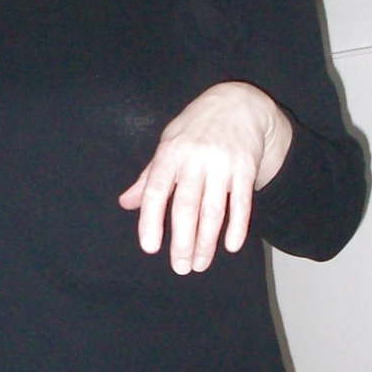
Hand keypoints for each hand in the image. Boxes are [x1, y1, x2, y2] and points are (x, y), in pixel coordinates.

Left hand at [118, 82, 291, 272]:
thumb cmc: (194, 129)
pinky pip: (241, 202)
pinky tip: (231, 246)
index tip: (150, 248)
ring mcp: (222, 163)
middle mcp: (195, 159)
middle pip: (186, 206)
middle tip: (181, 268)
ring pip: (213, 209)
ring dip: (207, 241)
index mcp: (170, 154)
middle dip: (183, 241)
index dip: (151, 221)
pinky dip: (237, 226)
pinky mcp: (246, 168)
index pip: (155, 191)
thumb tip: (126, 203)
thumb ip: (148, 177)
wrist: (238, 103)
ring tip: (200, 265)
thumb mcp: (167, 145)